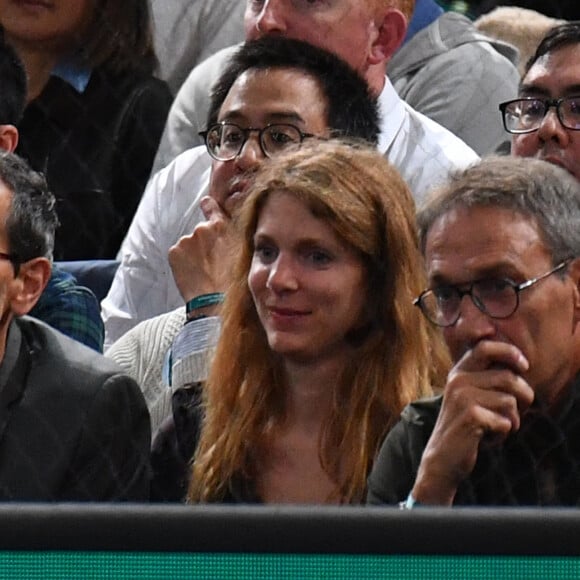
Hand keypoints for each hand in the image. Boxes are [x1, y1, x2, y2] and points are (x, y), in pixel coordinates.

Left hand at [168, 196, 235, 301]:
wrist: (216, 301)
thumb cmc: (235, 281)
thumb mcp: (246, 254)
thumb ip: (238, 236)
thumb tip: (234, 229)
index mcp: (223, 226)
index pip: (211, 206)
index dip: (209, 207)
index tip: (206, 206)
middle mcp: (203, 228)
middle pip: (201, 231)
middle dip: (204, 243)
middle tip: (212, 263)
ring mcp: (186, 240)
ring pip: (189, 244)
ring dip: (194, 254)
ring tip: (204, 272)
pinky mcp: (174, 252)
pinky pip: (178, 254)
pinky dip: (183, 262)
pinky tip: (193, 275)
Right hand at [411, 340, 533, 504]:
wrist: (442, 458)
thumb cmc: (464, 426)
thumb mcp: (470, 396)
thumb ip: (487, 379)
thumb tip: (520, 366)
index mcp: (459, 372)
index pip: (485, 347)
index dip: (509, 352)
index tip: (524, 366)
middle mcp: (458, 380)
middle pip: (508, 378)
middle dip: (523, 397)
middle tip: (517, 411)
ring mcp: (462, 397)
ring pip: (510, 402)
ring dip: (512, 420)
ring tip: (496, 428)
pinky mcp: (470, 416)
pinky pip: (506, 422)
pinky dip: (503, 434)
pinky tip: (487, 438)